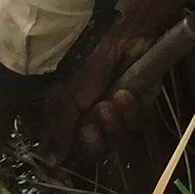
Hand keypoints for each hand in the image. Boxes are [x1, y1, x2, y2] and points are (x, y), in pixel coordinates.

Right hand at [37, 0, 188, 168]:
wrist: (122, 32)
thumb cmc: (87, 58)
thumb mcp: (66, 95)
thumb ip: (60, 129)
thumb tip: (52, 161)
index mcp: (74, 117)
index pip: (75, 150)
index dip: (75, 156)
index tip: (70, 161)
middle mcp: (96, 117)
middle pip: (99, 149)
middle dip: (96, 139)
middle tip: (92, 122)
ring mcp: (121, 111)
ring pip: (121, 138)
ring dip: (114, 124)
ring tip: (108, 103)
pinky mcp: (143, 101)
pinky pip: (138, 120)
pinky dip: (131, 110)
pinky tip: (123, 94)